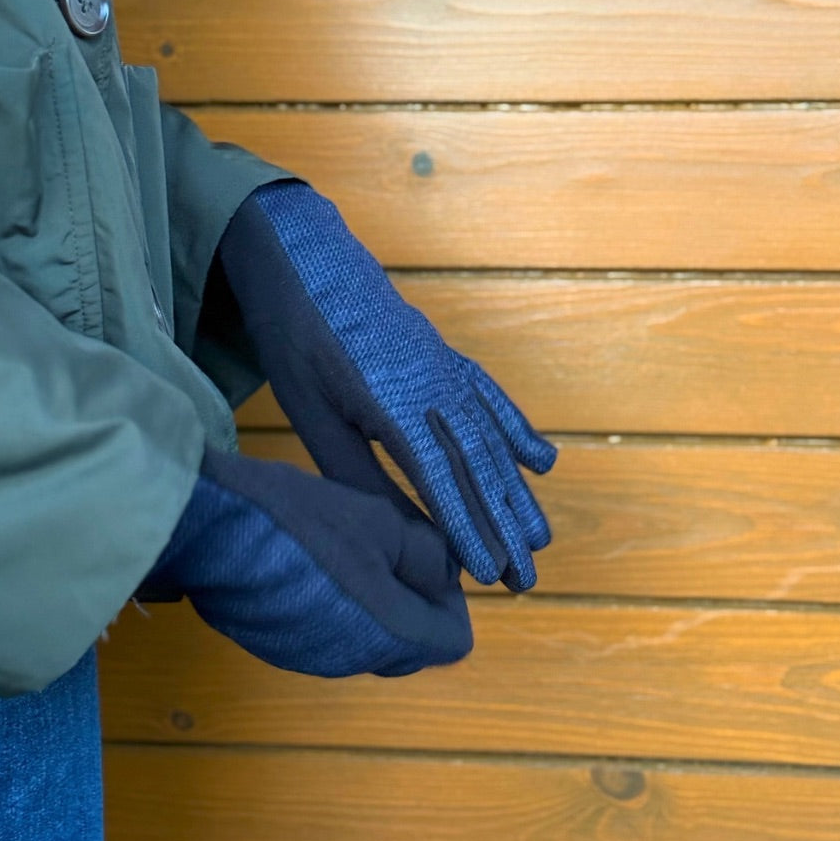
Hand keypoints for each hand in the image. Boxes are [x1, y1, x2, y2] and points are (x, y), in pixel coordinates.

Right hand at [140, 448, 471, 676]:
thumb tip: (446, 576)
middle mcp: (352, 660)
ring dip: (370, 596)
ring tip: (344, 542)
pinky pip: (326, 628)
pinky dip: (330, 600)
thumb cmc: (304, 522)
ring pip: (367, 633)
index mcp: (389, 636)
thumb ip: (426, 556)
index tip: (426, 556)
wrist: (207, 529)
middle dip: (411, 595)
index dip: (451, 598)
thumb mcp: (380, 522)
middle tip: (389, 541)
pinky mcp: (274, 643)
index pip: (454, 639)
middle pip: (410, 639)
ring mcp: (309, 656)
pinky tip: (306, 558)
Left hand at [219, 180, 556, 591]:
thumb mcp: (311, 411)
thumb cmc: (298, 340)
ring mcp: (446, 369)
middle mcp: (433, 385)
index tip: (490, 571)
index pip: (440, 477)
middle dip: (503, 525)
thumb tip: (393, 527)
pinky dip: (518, 431)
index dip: (468, 526)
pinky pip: (492, 400)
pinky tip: (541, 461)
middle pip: (478, 465)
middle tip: (526, 579)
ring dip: (518, 490)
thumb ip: (354, 469)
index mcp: (392, 401)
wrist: (307, 262)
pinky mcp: (448, 358)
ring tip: (542, 536)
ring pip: (493, 438)